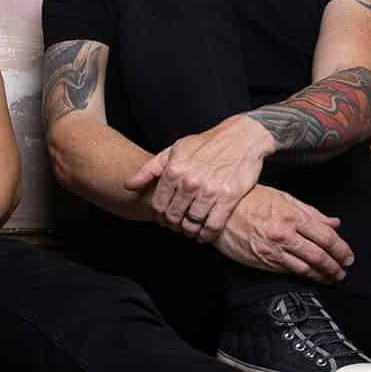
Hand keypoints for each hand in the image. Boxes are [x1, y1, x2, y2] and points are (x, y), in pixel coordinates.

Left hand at [130, 114, 274, 238]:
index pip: (158, 204)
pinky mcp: (229, 197)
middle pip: (173, 216)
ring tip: (189, 231)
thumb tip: (129, 185)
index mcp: (174, 170)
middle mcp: (190, 181)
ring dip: (189, 231)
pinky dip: (206, 234)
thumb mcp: (174, 150)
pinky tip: (204, 234)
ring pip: (192, 223)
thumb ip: (149, 169)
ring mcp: (210, 190)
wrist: (241, 137)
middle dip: (172, 225)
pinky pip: (213, 225)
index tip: (162, 219)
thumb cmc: (205, 144)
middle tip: (176, 226)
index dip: (158, 216)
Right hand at [211, 186, 353, 282]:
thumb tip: (334, 223)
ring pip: (305, 267)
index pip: (326, 236)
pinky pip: (288, 271)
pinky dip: (303, 275)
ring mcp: (273, 250)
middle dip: (335, 266)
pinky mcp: (262, 261)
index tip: (348, 256)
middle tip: (343, 271)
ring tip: (331, 277)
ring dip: (322, 275)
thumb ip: (311, 212)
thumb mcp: (282, 198)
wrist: (219, 212)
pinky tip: (310, 276)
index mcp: (292, 215)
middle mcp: (285, 234)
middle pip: (319, 255)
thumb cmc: (249, 200)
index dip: (341, 249)